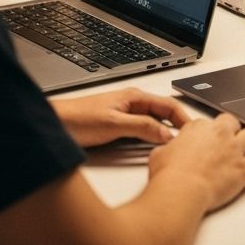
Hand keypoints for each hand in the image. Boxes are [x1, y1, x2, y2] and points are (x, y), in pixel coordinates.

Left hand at [51, 88, 190, 147]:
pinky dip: (151, 138)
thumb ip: (143, 127)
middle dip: (177, 125)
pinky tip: (152, 147)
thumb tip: (166, 134)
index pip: (169, 105)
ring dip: (163, 133)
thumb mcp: (115, 125)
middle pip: (163, 114)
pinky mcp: (117, 127)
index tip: (193, 131)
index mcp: (135, 97)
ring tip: (174, 145)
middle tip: (187, 141)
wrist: (51, 126)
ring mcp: (125, 115)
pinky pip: (141, 131)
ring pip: (153, 123)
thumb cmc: (76, 119)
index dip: (184, 118)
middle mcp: (132, 104)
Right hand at [148, 112, 244, 212]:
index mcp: (199, 128)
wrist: (181, 191)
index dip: (207, 134)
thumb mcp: (159, 154)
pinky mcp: (244, 168)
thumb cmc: (169, 176)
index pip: (207, 123)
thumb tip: (167, 151)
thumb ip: (169, 148)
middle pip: (233, 122)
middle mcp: (220, 134)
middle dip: (231, 131)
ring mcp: (234, 150)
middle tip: (227, 144)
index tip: (205, 142)